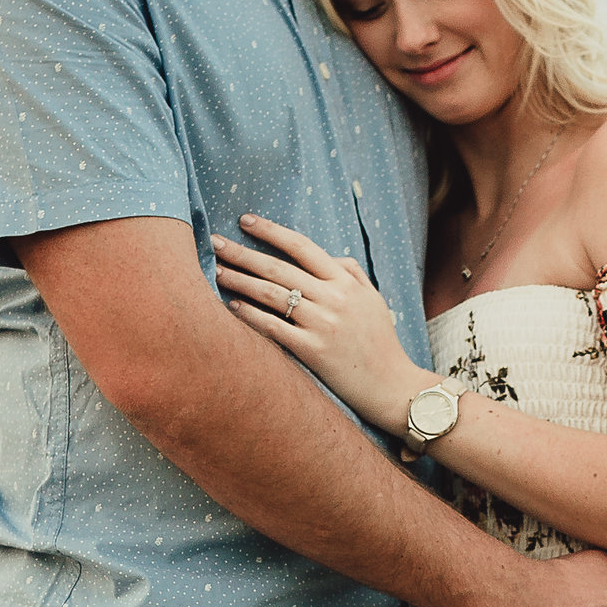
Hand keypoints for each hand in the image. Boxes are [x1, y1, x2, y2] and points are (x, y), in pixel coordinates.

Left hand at [213, 216, 416, 431]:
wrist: (392, 385)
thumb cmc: (380, 341)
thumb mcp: (373, 298)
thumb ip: (352, 272)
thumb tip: (328, 255)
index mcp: (346, 281)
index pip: (302, 246)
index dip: (271, 231)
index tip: (245, 220)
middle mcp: (333, 298)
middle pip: (278, 268)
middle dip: (243, 253)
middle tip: (215, 242)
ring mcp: (322, 324)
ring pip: (271, 295)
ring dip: (240, 281)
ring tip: (217, 271)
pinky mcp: (312, 351)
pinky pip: (273, 328)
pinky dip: (250, 316)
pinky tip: (231, 307)